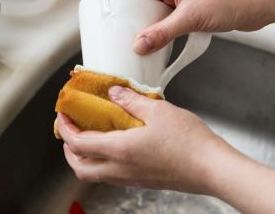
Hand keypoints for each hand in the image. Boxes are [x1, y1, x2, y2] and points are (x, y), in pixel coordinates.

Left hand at [56, 86, 228, 193]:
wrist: (211, 168)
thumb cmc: (189, 142)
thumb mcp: (158, 110)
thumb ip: (131, 100)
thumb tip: (113, 93)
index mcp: (120, 150)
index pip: (78, 143)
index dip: (65, 128)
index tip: (62, 114)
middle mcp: (121, 169)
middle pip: (80, 168)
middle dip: (69, 150)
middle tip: (71, 130)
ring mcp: (132, 178)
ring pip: (95, 174)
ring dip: (85, 157)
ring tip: (91, 136)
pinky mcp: (144, 181)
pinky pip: (113, 175)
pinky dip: (104, 161)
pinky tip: (117, 144)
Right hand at [133, 0, 269, 53]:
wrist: (258, 5)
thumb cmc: (230, 0)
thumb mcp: (190, 19)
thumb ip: (162, 33)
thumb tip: (140, 44)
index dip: (132, 13)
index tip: (124, 31)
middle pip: (150, 6)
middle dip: (146, 24)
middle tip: (139, 42)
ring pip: (163, 15)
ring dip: (161, 29)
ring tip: (155, 43)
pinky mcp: (195, 7)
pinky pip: (175, 20)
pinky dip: (172, 31)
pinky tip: (171, 41)